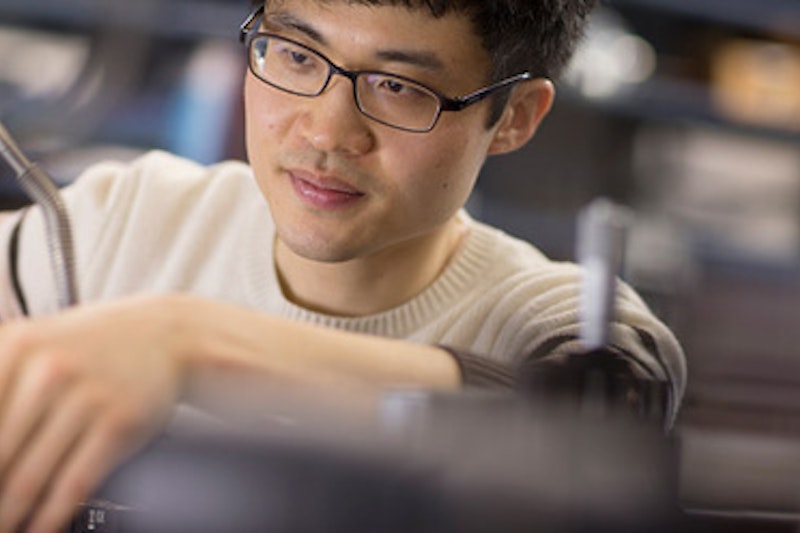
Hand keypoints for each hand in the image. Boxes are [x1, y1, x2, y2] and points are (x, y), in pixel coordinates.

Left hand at [0, 297, 184, 532]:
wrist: (166, 334)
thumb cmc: (94, 347)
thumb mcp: (37, 345)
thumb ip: (1, 383)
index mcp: (16, 346)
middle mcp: (49, 370)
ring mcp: (87, 397)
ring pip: (30, 476)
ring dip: (11, 514)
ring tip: (6, 527)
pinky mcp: (119, 423)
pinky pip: (74, 484)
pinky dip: (51, 516)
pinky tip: (40, 528)